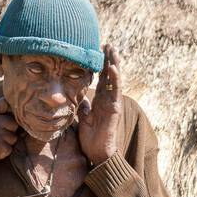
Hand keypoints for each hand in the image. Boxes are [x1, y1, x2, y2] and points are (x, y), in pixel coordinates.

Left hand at [77, 43, 121, 165]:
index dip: (100, 65)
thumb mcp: (83, 119)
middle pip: (109, 75)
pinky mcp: (115, 108)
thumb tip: (81, 99)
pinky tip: (112, 67)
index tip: (98, 50)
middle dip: (108, 59)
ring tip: (112, 49)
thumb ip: (83, 108)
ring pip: (114, 79)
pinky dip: (115, 79)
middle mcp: (107, 99)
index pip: (101, 79)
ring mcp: (112, 103)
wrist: (97, 153)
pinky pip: (115, 91)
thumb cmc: (91, 139)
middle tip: (107, 43)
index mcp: (100, 100)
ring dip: (114, 64)